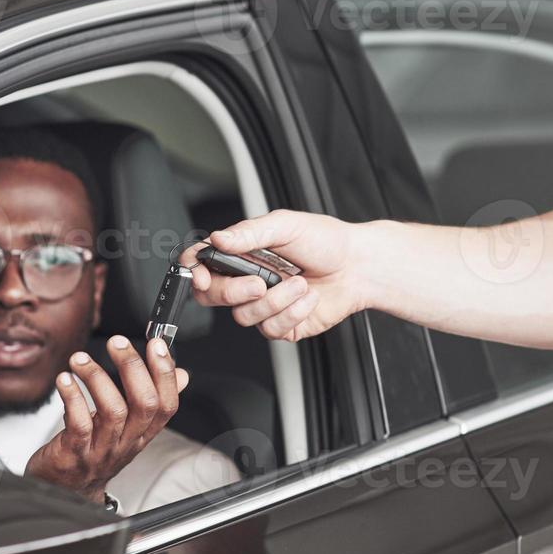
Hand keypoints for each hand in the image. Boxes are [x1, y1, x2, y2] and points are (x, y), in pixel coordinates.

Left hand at [25, 336, 188, 503]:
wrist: (66, 492)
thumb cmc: (94, 454)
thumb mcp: (130, 429)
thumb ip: (153, 401)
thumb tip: (182, 375)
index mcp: (142, 433)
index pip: (166, 403)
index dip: (165, 372)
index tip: (157, 344)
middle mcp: (126, 442)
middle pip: (144, 403)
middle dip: (133, 367)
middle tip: (117, 342)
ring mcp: (102, 450)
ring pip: (113, 410)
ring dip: (96, 377)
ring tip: (80, 359)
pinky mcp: (75, 454)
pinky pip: (79, 423)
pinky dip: (72, 397)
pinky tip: (65, 380)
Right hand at [183, 209, 367, 342]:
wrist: (358, 267)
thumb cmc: (326, 241)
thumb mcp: (286, 224)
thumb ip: (249, 232)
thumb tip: (218, 237)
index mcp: (242, 253)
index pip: (202, 263)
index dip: (193, 271)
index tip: (202, 275)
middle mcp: (247, 280)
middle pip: (213, 296)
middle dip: (234, 292)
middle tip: (259, 282)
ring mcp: (263, 305)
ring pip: (244, 316)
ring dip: (276, 300)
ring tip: (300, 282)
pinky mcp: (281, 325)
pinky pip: (271, 329)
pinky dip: (293, 313)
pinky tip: (308, 297)